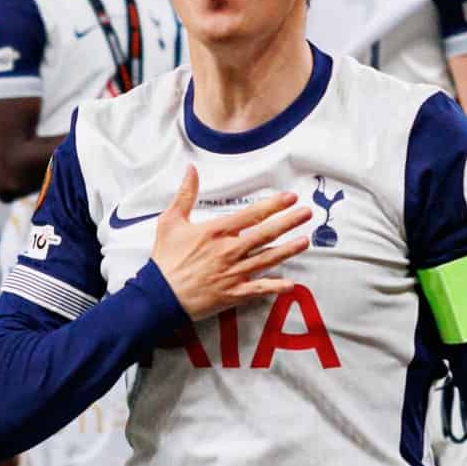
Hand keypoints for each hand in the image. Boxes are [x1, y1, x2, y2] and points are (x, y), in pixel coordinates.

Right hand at [150, 166, 311, 317]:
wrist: (160, 295)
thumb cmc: (165, 259)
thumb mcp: (170, 221)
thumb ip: (185, 194)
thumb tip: (190, 169)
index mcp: (217, 232)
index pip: (251, 215)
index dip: (273, 205)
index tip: (290, 197)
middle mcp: (229, 251)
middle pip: (266, 234)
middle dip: (288, 222)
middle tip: (307, 213)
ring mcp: (234, 273)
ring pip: (267, 259)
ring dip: (288, 250)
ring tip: (305, 241)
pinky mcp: (233, 293)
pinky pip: (259, 289)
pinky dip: (275, 287)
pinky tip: (290, 283)